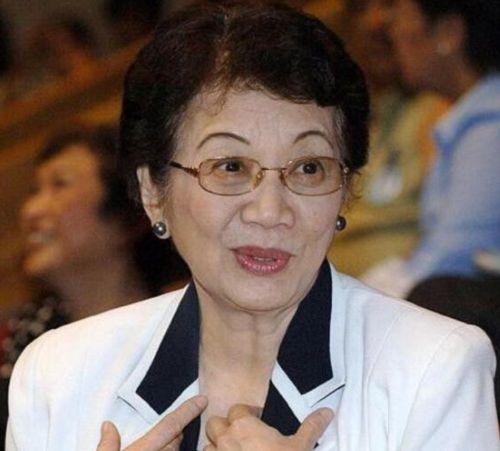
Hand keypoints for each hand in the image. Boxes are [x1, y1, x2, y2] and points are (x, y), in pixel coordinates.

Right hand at [97, 395, 207, 450]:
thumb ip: (107, 445)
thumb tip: (108, 425)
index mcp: (144, 450)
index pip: (170, 426)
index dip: (187, 411)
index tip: (203, 400)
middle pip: (176, 441)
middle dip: (174, 435)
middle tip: (168, 432)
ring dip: (172, 448)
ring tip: (162, 446)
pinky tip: (165, 450)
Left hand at [204, 404, 333, 449]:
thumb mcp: (301, 447)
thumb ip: (312, 426)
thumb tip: (326, 412)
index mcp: (245, 426)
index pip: (237, 409)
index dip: (246, 413)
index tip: (256, 418)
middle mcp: (226, 439)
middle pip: (215, 424)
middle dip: (225, 428)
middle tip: (241, 437)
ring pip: (207, 446)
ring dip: (217, 448)